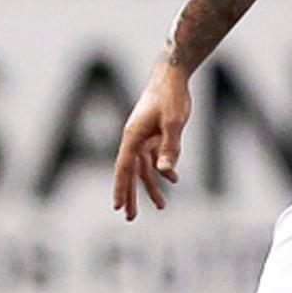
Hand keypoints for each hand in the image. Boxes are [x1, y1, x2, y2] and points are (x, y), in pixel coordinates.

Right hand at [112, 63, 190, 220]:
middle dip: (131, 195)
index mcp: (133, 136)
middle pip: (130, 173)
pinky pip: (156, 157)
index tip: (117, 207)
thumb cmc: (171, 96)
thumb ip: (169, 147)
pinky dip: (163, 169)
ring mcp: (144, 137)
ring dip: (151, 186)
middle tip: (130, 217)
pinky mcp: (154, 134)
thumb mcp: (174, 122)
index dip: (120, 188)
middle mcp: (134, 139)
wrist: (173, 74)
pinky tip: (173, 180)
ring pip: (144, 168)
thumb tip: (163, 172)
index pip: (124, 168)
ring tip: (161, 206)